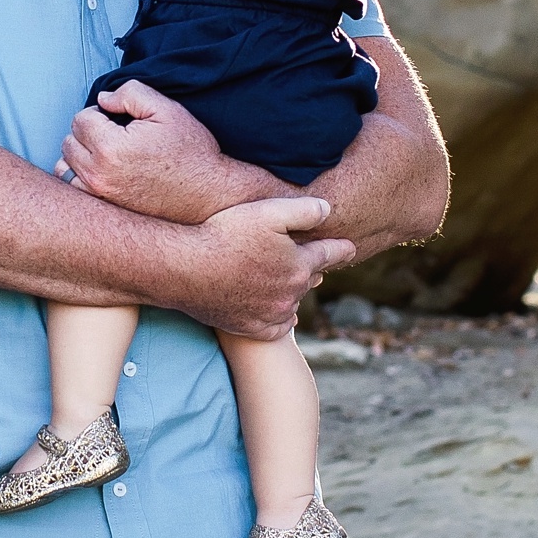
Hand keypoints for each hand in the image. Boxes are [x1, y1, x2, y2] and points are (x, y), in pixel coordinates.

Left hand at [59, 81, 252, 222]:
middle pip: (69, 142)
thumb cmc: (191, 152)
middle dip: (87, 132)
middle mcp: (99, 175)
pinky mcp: (105, 210)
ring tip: (105, 153)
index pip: (80, 119)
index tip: (117, 119)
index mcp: (111, 148)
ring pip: (64, 167)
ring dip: (79, 155)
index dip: (99, 113)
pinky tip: (102, 172)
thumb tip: (103, 100)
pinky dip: (80, 178)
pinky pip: (74, 190)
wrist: (209, 194)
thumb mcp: (166, 109)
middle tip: (114, 134)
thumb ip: (130, 93)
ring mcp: (100, 196)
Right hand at [178, 195, 353, 340]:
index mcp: (300, 266)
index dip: (341, 247)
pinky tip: (280, 312)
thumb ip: (304, 209)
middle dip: (313, 268)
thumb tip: (329, 210)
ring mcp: (270, 314)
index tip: (351, 246)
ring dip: (293, 292)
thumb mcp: (267, 211)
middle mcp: (291, 295)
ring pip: (293, 302)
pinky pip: (276, 327)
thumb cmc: (224, 234)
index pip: (329, 254)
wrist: (186, 270)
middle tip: (314, 262)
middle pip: (310, 279)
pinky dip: (280, 319)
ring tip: (287, 281)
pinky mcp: (250, 327)